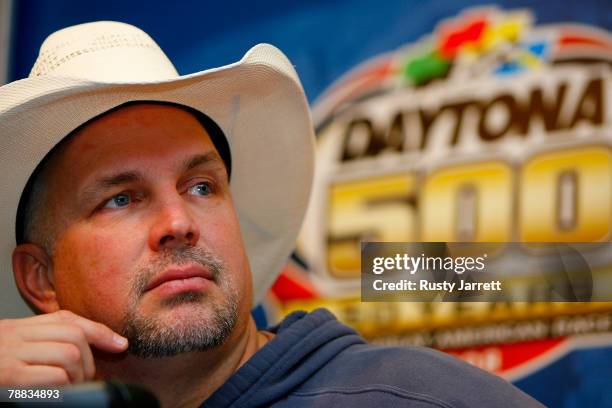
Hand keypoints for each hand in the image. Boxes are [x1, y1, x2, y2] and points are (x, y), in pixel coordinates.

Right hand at [0, 310, 127, 385]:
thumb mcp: (14, 351)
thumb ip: (43, 343)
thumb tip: (88, 349)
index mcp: (17, 328)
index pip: (68, 320)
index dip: (100, 331)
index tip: (121, 344)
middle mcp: (14, 336)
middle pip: (74, 336)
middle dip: (88, 361)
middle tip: (82, 379)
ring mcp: (11, 357)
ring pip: (70, 355)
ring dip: (78, 376)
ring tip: (68, 388)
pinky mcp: (10, 378)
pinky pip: (55, 377)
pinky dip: (65, 388)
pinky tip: (56, 395)